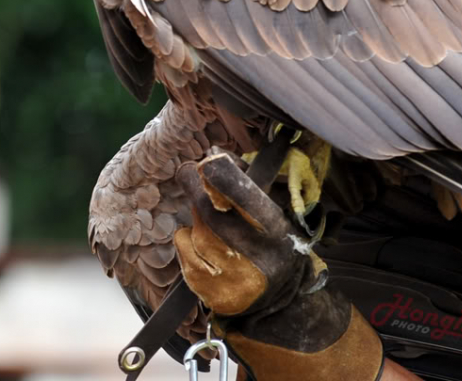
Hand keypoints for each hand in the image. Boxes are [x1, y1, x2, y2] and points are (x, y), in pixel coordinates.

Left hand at [173, 152, 383, 380]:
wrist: (277, 305)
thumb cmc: (274, 246)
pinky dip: (187, 237)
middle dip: (197, 186)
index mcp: (274, 230)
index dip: (223, 176)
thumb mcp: (276, 214)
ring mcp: (225, 272)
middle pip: (210, 209)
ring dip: (197, 213)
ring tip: (211, 219)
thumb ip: (248, 186)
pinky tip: (203, 242)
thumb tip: (215, 157)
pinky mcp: (204, 286)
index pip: (244, 196)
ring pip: (195, 225)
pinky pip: (184, 244)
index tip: (210, 160)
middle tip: (192, 172)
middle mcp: (251, 253)